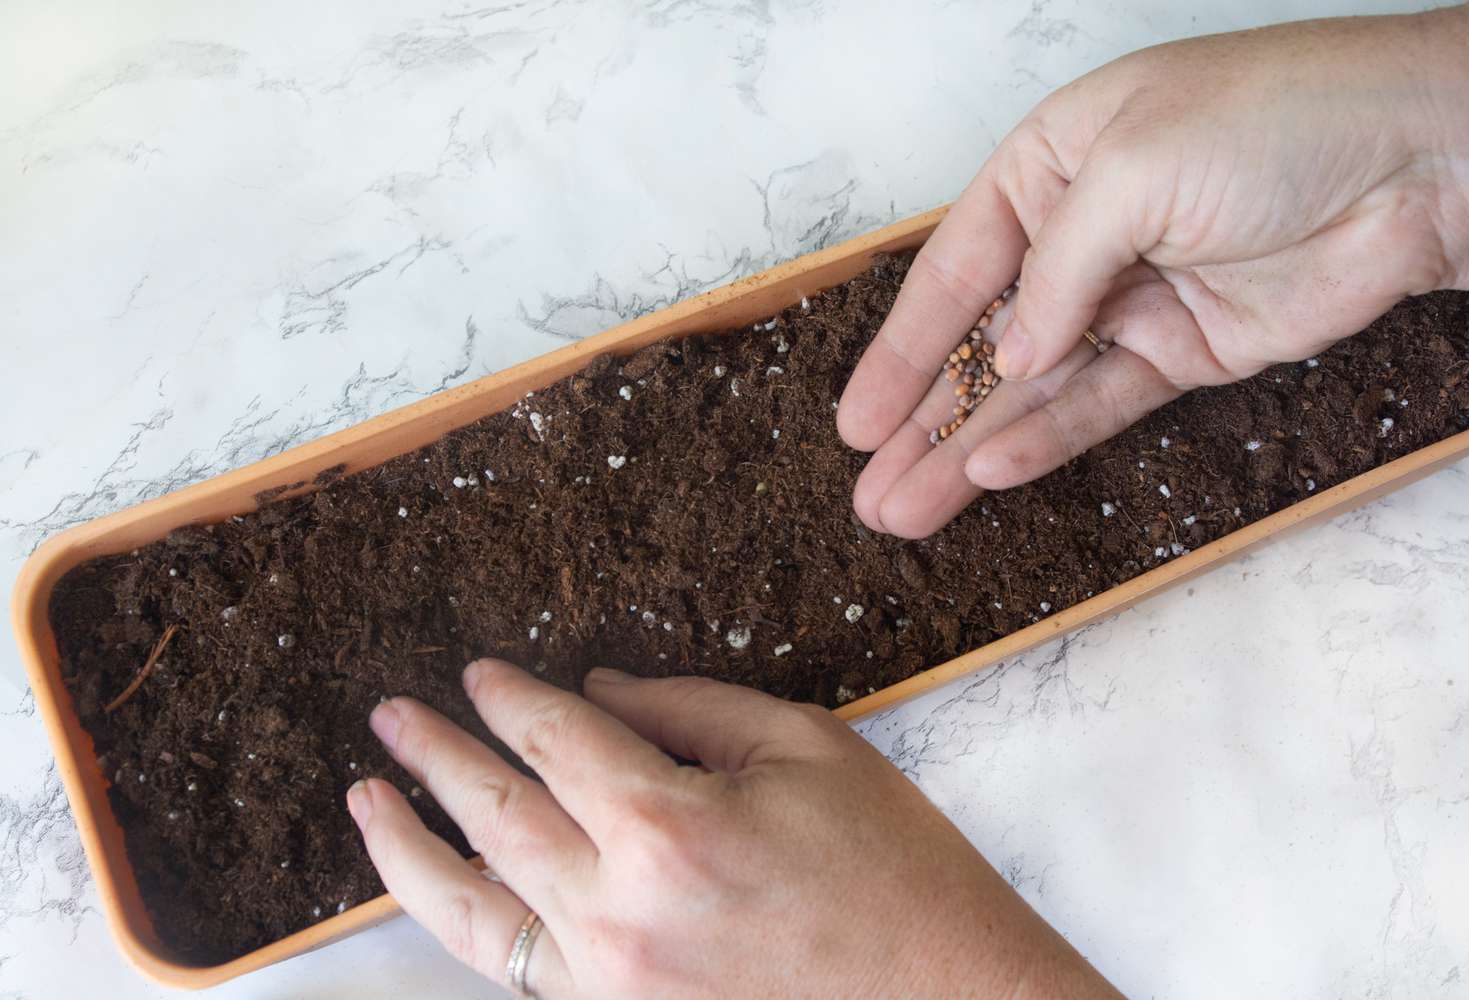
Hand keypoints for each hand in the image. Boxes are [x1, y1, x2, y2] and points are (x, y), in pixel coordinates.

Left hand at [346, 660, 1122, 998]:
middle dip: (433, 757)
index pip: (554, 741)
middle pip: (494, 818)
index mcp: (669, 826)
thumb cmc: (895, 871)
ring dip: (406, 854)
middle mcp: (619, 913)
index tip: (479, 675)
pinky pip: (517, 971)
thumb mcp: (808, 748)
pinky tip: (450, 889)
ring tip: (368, 806)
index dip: (509, 699)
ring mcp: (611, 986)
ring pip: (472, 914)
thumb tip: (598, 692)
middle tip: (390, 718)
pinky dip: (469, 925)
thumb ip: (689, 710)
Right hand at [839, 4, 1468, 537]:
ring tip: (903, 511)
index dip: (899, 350)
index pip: (954, 268)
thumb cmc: (1274, 121)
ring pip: (1029, 387)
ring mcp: (1130, 297)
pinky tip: (989, 475)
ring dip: (968, 448)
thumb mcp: (1131, 168)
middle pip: (980, 340)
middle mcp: (1078, 233)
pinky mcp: (1183, 351)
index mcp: (1050, 164)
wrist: (1421, 161)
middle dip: (923, 417)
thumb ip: (1056, 270)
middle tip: (868, 492)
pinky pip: (1099, 403)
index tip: (854, 422)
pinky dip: (1046, 440)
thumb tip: (1007, 357)